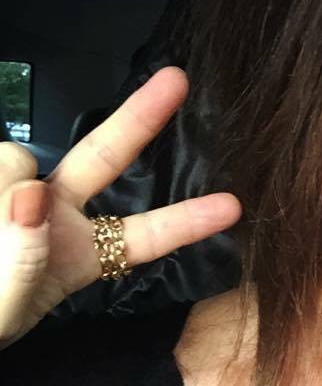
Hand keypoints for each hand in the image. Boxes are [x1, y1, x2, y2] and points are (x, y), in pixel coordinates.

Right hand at [0, 66, 241, 349]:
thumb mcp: (4, 307)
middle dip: (140, 117)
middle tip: (179, 78)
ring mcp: (17, 189)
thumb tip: (30, 196)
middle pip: (105, 156)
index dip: (187, 222)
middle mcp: (56, 212)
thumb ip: (22, 259)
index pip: (144, 236)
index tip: (234, 206)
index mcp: (82, 254)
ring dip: (1, 188)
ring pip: (17, 161)